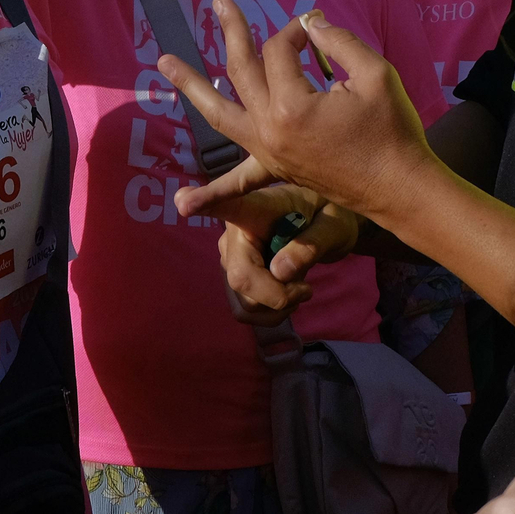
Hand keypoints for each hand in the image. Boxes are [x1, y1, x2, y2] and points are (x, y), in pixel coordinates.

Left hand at [161, 0, 436, 232]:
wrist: (401, 188)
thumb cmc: (393, 129)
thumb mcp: (375, 73)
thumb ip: (339, 41)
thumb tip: (310, 23)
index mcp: (292, 105)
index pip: (280, 51)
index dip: (298, 32)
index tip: (317, 27)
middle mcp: (269, 129)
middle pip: (242, 69)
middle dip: (232, 31)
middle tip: (219, 3)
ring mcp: (267, 152)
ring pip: (220, 114)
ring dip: (192, 86)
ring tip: (164, 63)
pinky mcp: (275, 168)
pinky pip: (238, 180)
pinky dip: (212, 191)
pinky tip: (184, 202)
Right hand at [179, 160, 360, 324]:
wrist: (325, 227)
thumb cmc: (328, 215)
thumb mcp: (333, 225)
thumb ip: (311, 244)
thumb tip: (279, 272)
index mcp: (255, 207)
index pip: (225, 203)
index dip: (203, 203)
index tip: (182, 200)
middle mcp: (233, 231)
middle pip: (240, 275)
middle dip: (275, 295)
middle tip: (306, 289)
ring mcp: (230, 257)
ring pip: (243, 300)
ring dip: (277, 306)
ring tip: (300, 288)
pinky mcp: (235, 278)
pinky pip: (245, 310)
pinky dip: (270, 313)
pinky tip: (288, 296)